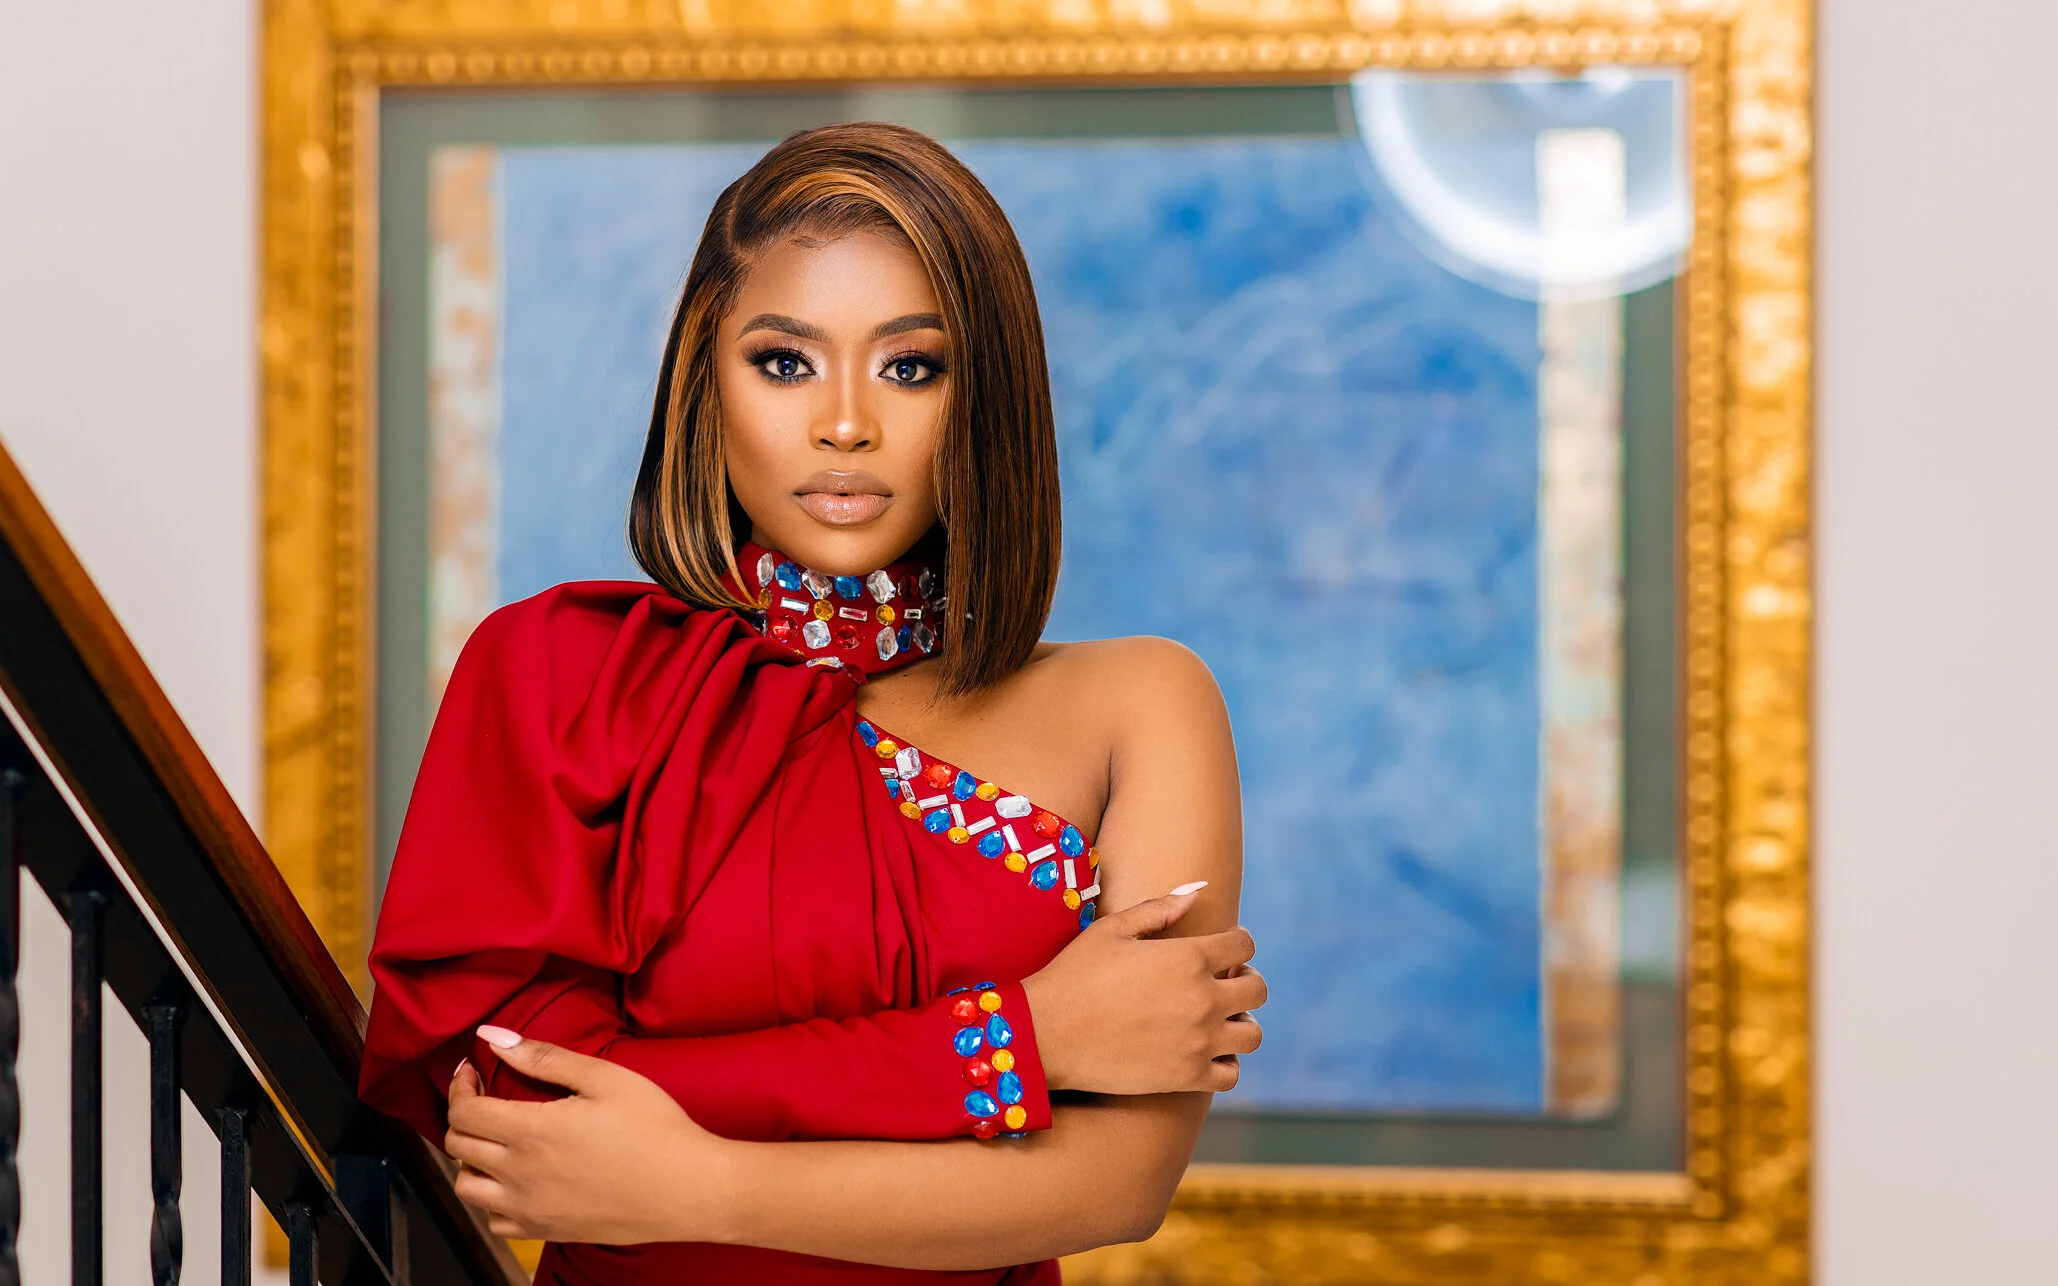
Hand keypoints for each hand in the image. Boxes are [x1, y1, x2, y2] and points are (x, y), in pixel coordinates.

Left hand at [444, 1031, 739, 1244]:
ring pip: (466, 1187)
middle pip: (458, 1145)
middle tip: (486, 1096)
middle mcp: (518, 1175)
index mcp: (530, 1132)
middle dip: (463, 1114)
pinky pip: (494, 1221)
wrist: (688, 1190)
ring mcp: (529, 1209)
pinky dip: (492, 1197)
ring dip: (471, 1159)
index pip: (463, 1110)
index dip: (460, 1085)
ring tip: (499, 1140)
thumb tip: (492, 1037)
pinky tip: (517, 1179)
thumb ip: (544, 1057)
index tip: (474, 1070)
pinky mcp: (545, 1231)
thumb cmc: (654, 1128)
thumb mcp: (604, 1078)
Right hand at [1021, 885, 1265, 1094]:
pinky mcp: (1187, 1077)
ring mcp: (1199, 1041)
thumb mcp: (1113, 930)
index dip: (1237, 942)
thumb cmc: (1075, 975)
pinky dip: (1225, 1063)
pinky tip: (1205, 1053)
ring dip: (1241, 1023)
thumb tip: (1199, 890)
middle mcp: (1202, 998)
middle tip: (1224, 983)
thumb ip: (1160, 908)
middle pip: (1257, 988)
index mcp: (1188, 957)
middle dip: (1245, 980)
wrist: (1047, 1034)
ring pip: (1253, 1034)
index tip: (1225, 950)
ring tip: (1219, 1020)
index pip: (1244, 945)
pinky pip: (1231, 1074)